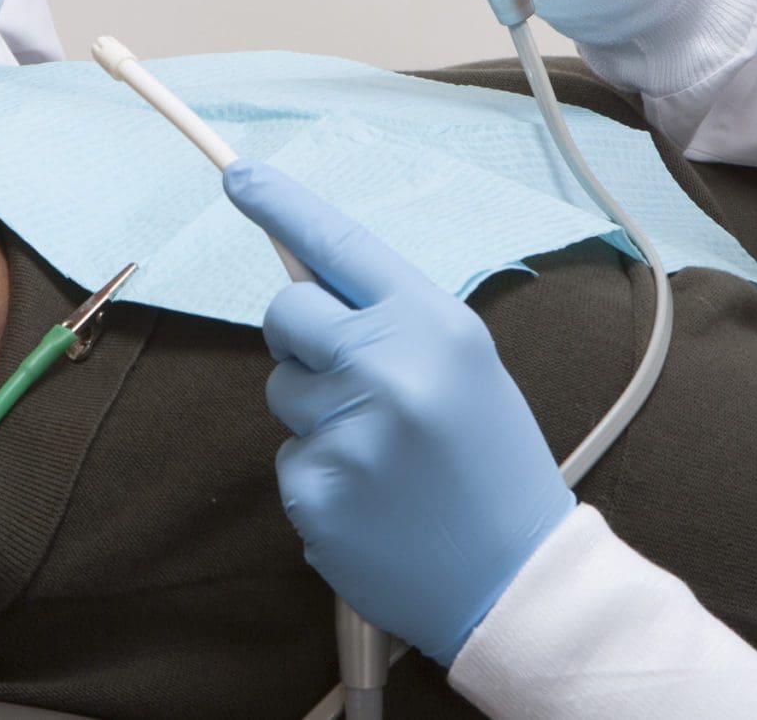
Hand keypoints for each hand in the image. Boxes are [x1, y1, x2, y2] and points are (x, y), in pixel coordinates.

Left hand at [223, 159, 575, 664]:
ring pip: (282, 390)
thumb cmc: (491, 464)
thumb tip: (309, 283)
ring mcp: (346, 432)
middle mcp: (386, 368)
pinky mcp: (314, 491)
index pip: (342, 245)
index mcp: (433, 325)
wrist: (516, 579)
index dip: (284, 206)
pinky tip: (372, 501)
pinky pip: (288, 457)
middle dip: (304, 338)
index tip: (240, 177)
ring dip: (316, 413)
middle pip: (287, 315)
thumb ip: (394, 319)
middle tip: (355, 379)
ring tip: (382, 454)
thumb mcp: (465, 364)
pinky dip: (321, 475)